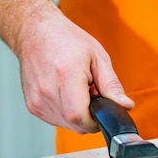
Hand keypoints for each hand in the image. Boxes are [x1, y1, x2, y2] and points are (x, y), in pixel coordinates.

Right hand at [0, 0, 133, 133]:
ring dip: (77, 114)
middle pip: (76, 125)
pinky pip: (56, 120)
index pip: (80, 117)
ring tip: (76, 90)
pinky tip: (65, 94)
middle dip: (89, 116)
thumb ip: (112, 85)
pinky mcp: (32, 106)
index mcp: (66, 75)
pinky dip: (65, 112)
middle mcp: (48, 91)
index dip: (96, 120)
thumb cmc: (66, 40)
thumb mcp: (97, 57)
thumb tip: (125, 105)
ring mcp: (37, 100)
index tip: (101, 110)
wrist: (35, 32)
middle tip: (90, 94)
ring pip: (67, 125)